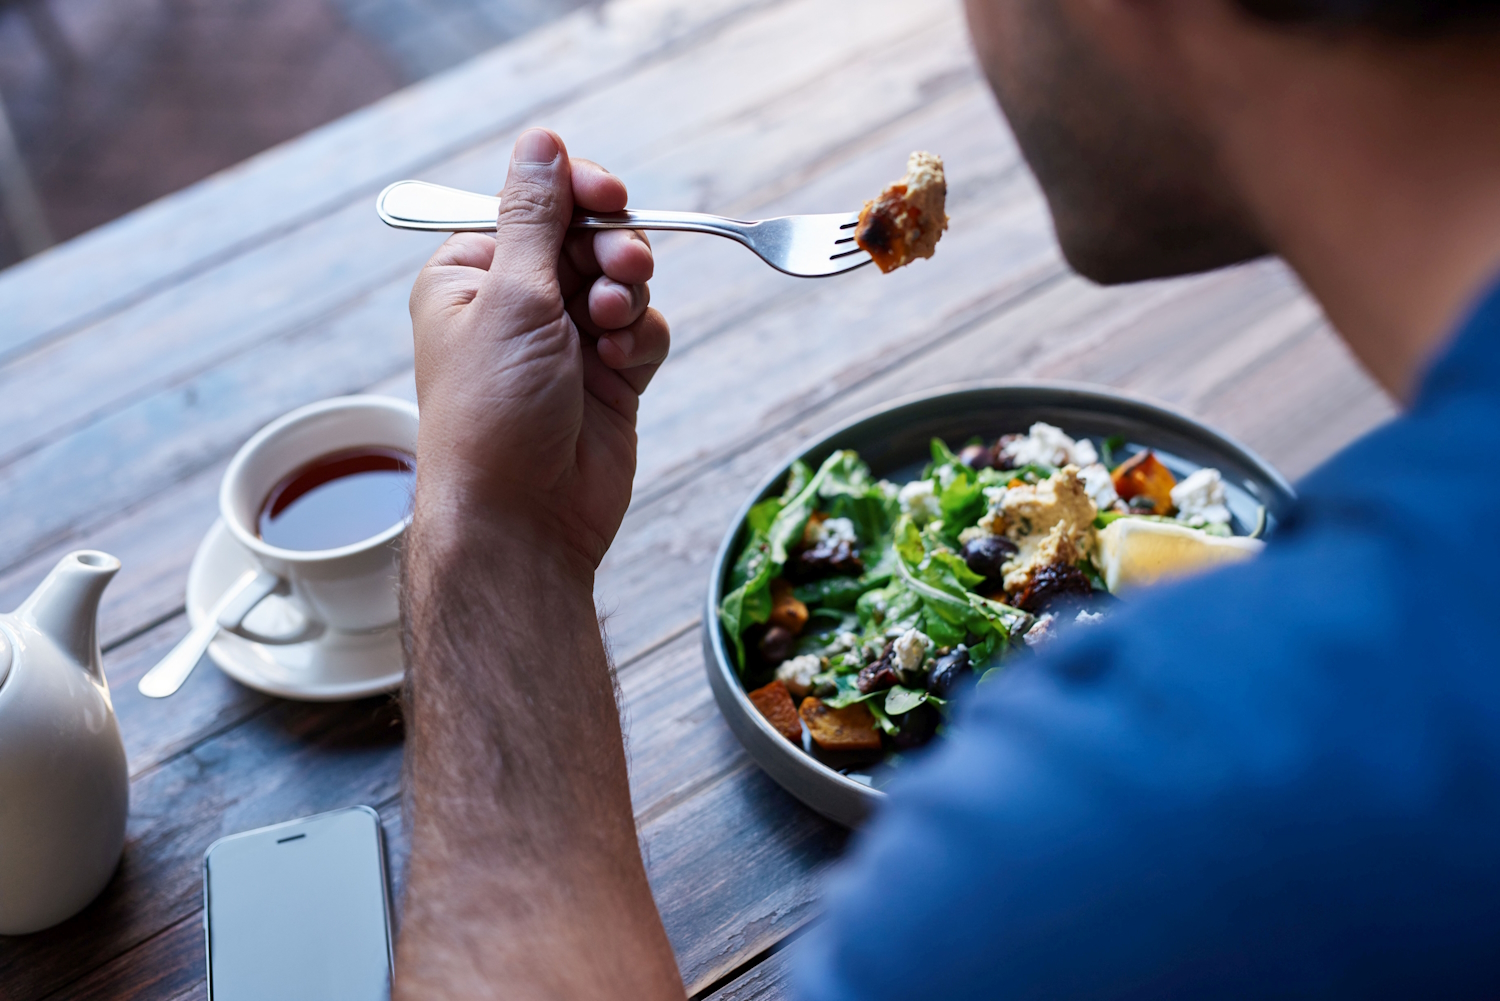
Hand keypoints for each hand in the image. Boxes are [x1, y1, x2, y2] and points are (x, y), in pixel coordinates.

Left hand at [409, 129, 669, 572]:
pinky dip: (638, 344)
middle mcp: (518, 304)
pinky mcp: (606, 381)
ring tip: (608, 332)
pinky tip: (617, 371)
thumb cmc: (493, 413)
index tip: (608, 195)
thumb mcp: (511, 297)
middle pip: (589, 237)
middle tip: (621, 270)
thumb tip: (540, 142)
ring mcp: (565, 343)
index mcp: (473, 274)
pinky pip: (642, 333)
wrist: (521, 520)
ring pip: (625, 284)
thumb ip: (535, 216)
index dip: (577, 193)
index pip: (536, 204)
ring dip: (627, 299)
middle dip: (611, 251)